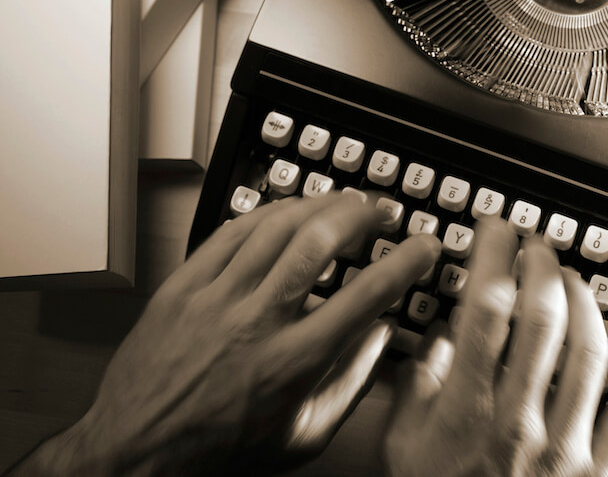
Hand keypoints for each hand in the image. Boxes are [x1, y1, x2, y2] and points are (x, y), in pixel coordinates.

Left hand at [11, 192, 440, 475]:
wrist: (138, 449)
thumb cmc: (220, 449)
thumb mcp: (304, 436)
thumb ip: (351, 385)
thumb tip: (381, 337)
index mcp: (293, 362)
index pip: (366, 295)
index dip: (406, 262)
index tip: (423, 247)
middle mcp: (257, 322)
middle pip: (319, 242)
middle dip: (362, 214)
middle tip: (383, 211)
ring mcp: (216, 298)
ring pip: (276, 226)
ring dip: (320, 205)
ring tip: (344, 202)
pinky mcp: (184, 286)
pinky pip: (231, 230)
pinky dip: (268, 212)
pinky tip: (288, 210)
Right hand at [384, 218, 607, 476]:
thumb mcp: (402, 452)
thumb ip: (417, 388)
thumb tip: (441, 335)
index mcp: (468, 413)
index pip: (486, 307)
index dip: (492, 255)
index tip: (494, 230)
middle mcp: (522, 424)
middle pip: (544, 317)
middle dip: (542, 265)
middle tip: (538, 244)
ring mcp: (569, 450)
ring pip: (591, 352)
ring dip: (586, 305)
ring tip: (574, 282)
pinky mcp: (604, 475)